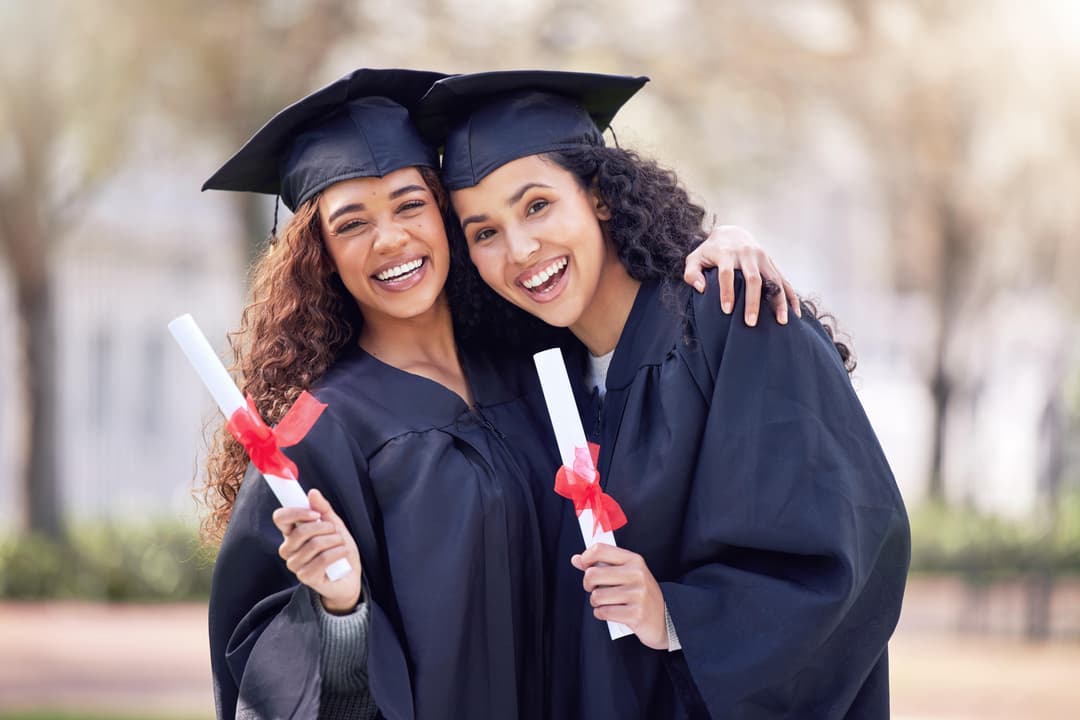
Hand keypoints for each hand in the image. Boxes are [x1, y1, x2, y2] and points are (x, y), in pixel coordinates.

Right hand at [272, 488, 361, 614]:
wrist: (349, 576)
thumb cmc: (338, 549)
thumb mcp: (334, 525)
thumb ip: (323, 509)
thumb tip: (312, 492)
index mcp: (291, 533)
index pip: (280, 518)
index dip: (296, 512)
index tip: (315, 514)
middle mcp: (288, 549)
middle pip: (300, 531)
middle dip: (324, 527)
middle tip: (334, 530)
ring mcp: (295, 565)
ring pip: (314, 545)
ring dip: (334, 541)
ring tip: (340, 543)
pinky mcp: (305, 577)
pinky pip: (322, 560)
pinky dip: (338, 553)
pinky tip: (342, 553)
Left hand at [571, 543, 667, 649]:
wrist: (665, 618)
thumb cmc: (640, 594)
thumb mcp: (627, 573)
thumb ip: (602, 564)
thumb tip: (576, 559)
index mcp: (634, 560)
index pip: (600, 549)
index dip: (586, 557)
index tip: (585, 565)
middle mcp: (637, 574)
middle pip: (592, 574)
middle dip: (588, 585)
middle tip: (595, 589)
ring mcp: (637, 594)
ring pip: (596, 596)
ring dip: (596, 602)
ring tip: (606, 602)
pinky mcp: (636, 614)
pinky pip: (603, 612)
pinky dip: (601, 614)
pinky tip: (611, 612)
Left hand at [683, 224, 800, 326]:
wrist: (732, 233)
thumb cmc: (710, 251)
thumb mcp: (695, 259)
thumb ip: (692, 273)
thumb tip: (702, 289)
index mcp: (726, 253)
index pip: (727, 274)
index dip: (727, 292)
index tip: (727, 311)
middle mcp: (747, 254)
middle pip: (753, 279)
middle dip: (753, 301)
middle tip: (750, 323)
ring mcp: (763, 258)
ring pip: (774, 280)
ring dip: (779, 301)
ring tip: (781, 322)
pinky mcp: (772, 264)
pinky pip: (785, 281)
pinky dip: (791, 297)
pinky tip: (794, 314)